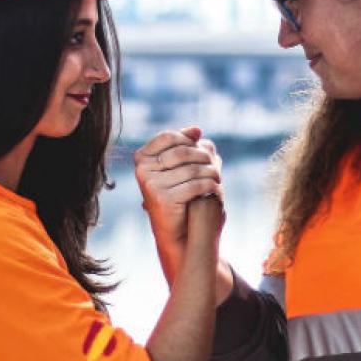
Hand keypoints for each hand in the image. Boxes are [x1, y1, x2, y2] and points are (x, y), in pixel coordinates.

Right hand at [133, 126, 222, 252]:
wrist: (176, 230)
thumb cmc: (179, 194)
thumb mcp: (179, 167)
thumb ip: (185, 145)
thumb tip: (197, 129)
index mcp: (141, 158)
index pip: (168, 137)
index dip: (188, 139)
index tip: (201, 145)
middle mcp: (142, 170)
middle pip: (182, 152)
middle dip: (204, 156)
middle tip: (215, 164)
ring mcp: (151, 184)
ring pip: (192, 169)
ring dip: (211, 171)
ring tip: (218, 176)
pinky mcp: (163, 198)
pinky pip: (195, 184)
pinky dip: (210, 186)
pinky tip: (216, 189)